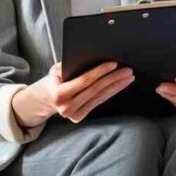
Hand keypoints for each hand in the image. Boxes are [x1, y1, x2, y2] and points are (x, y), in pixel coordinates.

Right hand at [12, 61, 133, 127]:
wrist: (46, 97)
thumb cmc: (55, 79)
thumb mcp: (57, 69)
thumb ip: (70, 65)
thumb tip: (93, 58)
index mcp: (58, 93)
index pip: (85, 80)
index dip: (101, 72)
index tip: (114, 64)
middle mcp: (65, 107)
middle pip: (96, 89)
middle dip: (114, 78)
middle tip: (128, 70)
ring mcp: (72, 114)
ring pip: (100, 97)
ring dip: (117, 86)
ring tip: (129, 77)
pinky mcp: (79, 117)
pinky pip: (98, 102)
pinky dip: (111, 93)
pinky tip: (120, 85)